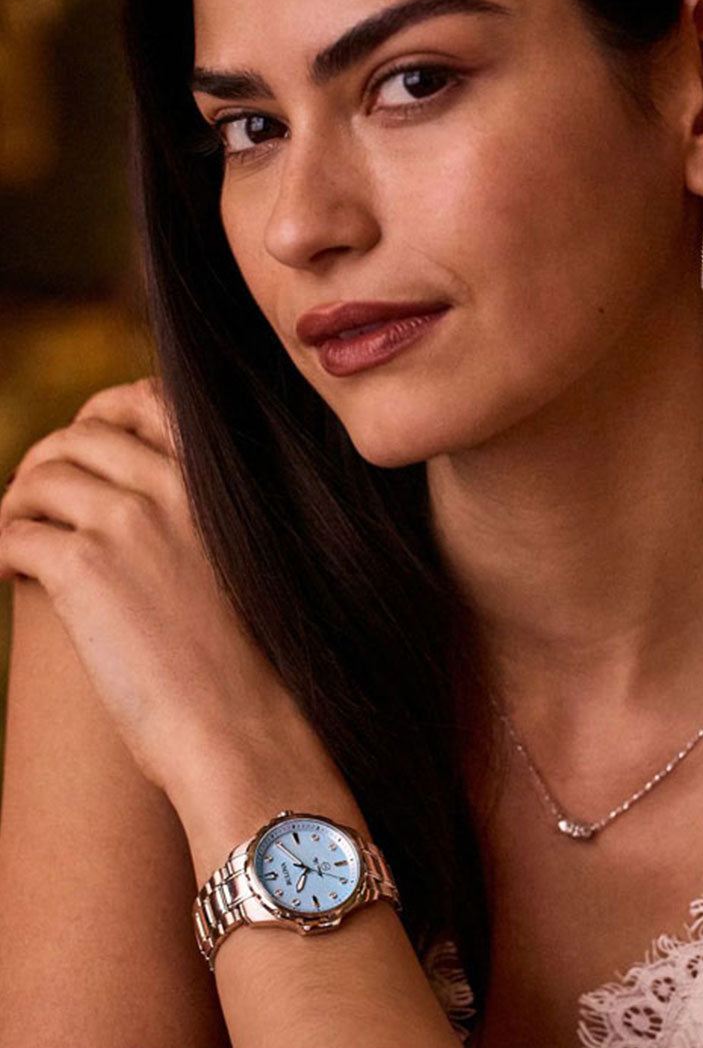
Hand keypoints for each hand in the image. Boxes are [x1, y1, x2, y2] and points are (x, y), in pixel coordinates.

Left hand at [0, 377, 303, 798]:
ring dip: (18, 503)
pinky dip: (0, 547)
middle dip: (49, 459)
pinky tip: (10, 572)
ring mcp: (128, 522)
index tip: (86, 444)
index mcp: (217, 485)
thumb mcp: (241, 566)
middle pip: (81, 436)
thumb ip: (201, 523)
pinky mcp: (82, 569)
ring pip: (39, 479)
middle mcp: (174, 487)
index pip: (149, 403)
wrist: (244, 725)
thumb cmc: (251, 663)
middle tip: (37, 496)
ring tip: (18, 534)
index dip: (105, 412)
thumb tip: (145, 510)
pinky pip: (12, 532)